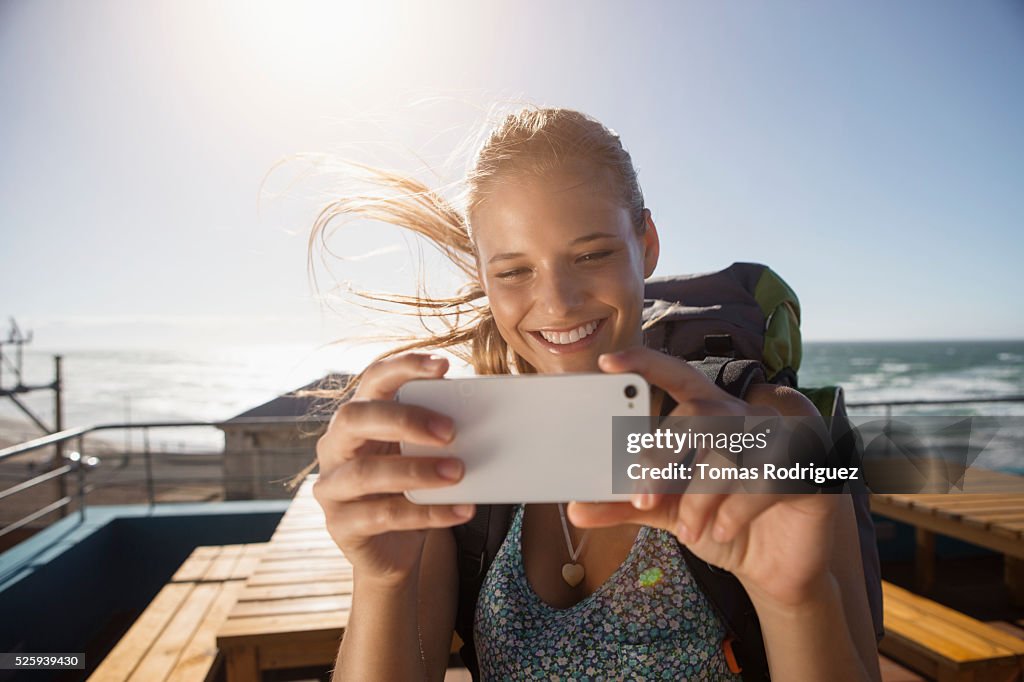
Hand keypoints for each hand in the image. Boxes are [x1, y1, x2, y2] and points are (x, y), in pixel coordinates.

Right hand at [312, 353, 474, 585]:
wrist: (393, 551)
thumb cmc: (410, 489)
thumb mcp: (422, 456)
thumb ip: (436, 434)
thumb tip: (481, 415)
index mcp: (358, 418)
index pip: (373, 380)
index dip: (403, 367)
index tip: (443, 365)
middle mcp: (335, 447)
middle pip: (355, 418)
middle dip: (404, 419)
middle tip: (450, 431)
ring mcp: (331, 487)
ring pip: (365, 472)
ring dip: (416, 470)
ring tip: (458, 472)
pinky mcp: (340, 525)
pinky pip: (382, 516)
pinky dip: (427, 513)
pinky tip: (461, 510)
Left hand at [568, 347, 837, 608]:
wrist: (776, 569)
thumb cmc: (720, 525)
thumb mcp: (668, 513)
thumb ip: (626, 506)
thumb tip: (576, 509)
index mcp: (710, 415)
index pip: (677, 375)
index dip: (645, 362)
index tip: (606, 362)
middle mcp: (745, 416)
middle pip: (699, 412)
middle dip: (665, 453)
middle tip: (642, 493)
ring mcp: (781, 437)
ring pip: (729, 449)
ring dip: (700, 494)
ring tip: (687, 528)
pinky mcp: (809, 466)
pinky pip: (766, 477)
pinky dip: (736, 508)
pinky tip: (723, 531)